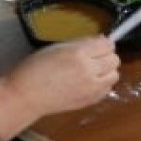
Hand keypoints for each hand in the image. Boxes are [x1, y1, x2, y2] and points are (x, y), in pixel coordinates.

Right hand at [0, 36, 120, 140]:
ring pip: (115, 75)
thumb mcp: (57, 48)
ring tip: (93, 71)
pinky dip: (102, 85)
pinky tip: (89, 83)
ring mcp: (91, 88)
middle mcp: (88, 70)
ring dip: (107, 71)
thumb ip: (81, 44)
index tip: (97, 45)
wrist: (25, 96)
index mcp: (78, 53)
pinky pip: (107, 89)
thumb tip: (100, 40)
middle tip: (94, 58)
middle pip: (114, 59)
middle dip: (106, 57)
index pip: (107, 44)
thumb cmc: (35, 68)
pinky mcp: (90, 100)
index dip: (103, 44)